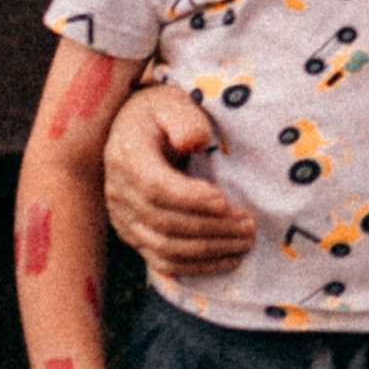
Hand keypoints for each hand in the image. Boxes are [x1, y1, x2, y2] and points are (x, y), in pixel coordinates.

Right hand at [102, 86, 254, 272]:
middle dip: (212, 227)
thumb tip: (196, 142)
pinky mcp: (133, 234)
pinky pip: (161, 260)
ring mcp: (123, 217)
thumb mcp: (172, 102)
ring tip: (245, 241)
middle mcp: (118, 191)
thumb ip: (184, 119)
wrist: (130, 129)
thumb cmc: (159, 112)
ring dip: (209, 249)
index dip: (191, 199)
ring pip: (164, 247)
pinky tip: (228, 259)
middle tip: (250, 224)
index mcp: (127, 156)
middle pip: (164, 222)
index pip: (155, 187)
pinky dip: (196, 266)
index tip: (226, 201)